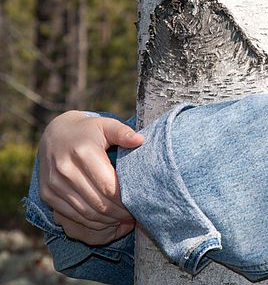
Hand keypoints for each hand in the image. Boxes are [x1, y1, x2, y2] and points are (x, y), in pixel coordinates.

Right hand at [38, 111, 143, 244]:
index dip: (125, 199)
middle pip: (98, 202)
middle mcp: (65, 169)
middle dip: (119, 213)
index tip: (139, 203)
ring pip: (85, 213)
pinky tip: (106, 220)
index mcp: (83, 153)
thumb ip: (123, 132)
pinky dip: (91, 222)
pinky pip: (71, 216)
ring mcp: (54, 184)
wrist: (55, 134)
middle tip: (134, 214)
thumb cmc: (88, 131)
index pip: (108, 186)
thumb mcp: (106, 125)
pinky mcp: (47, 194)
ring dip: (106, 221)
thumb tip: (140, 140)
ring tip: (123, 219)